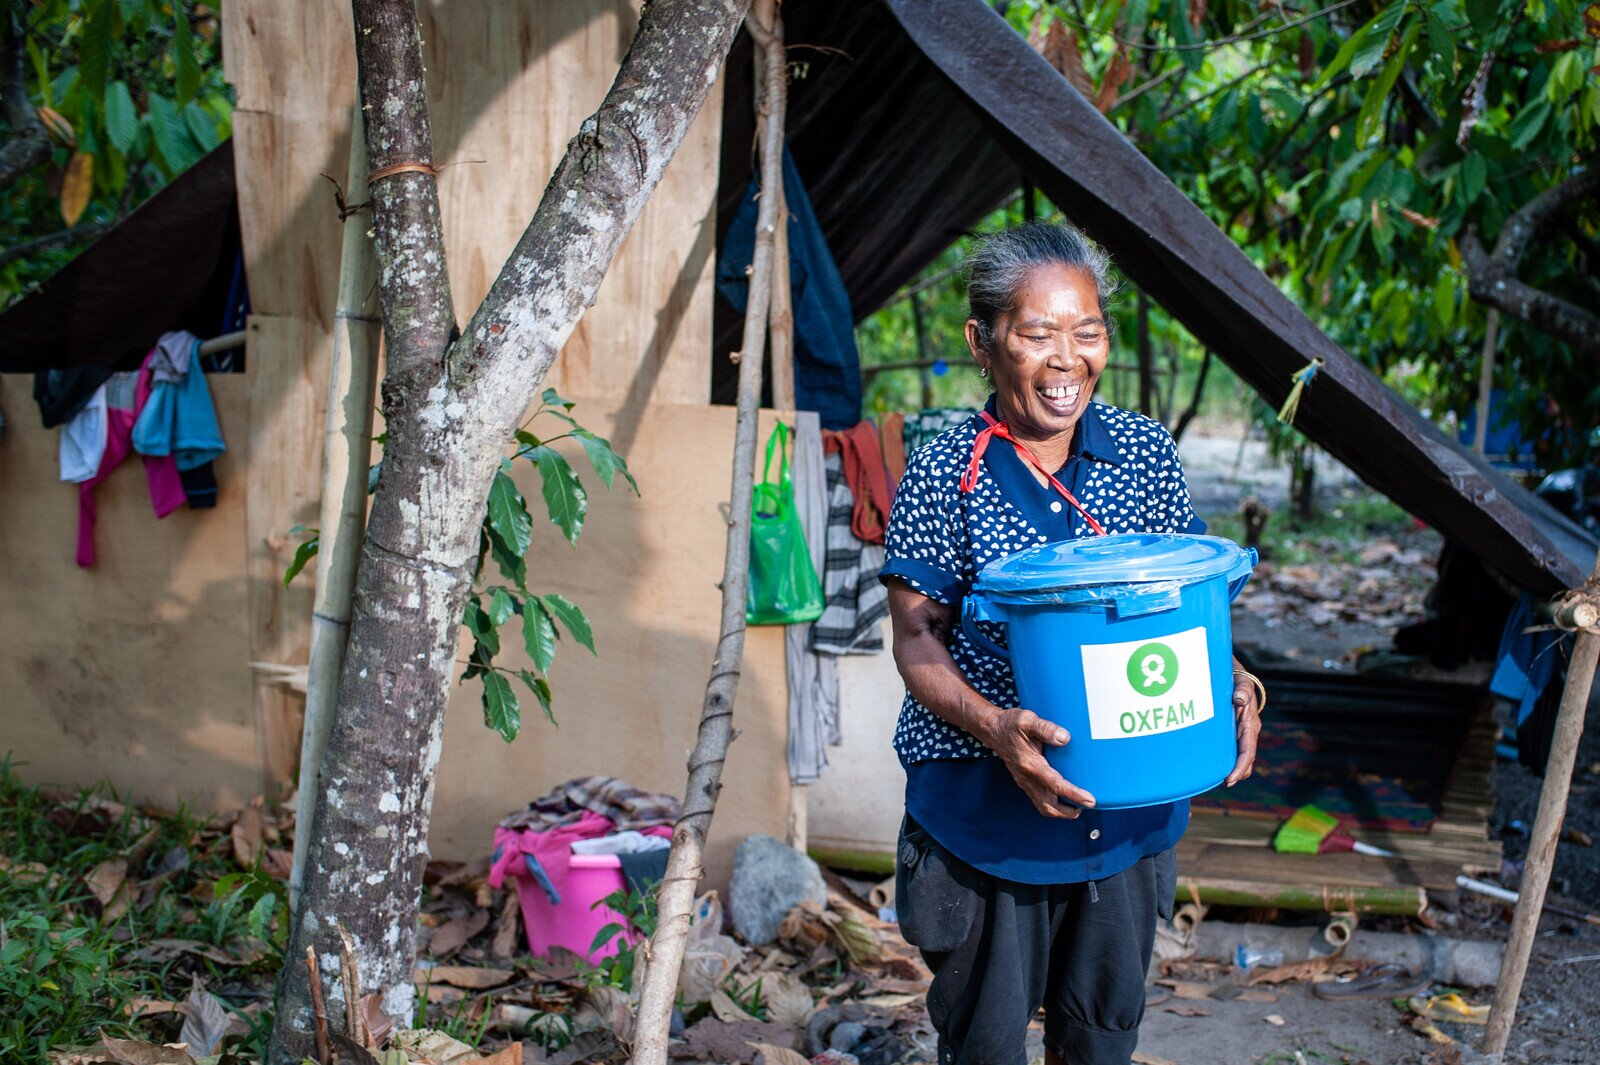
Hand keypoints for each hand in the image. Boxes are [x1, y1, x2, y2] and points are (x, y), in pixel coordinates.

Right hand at [980, 708, 1096, 818]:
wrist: (992, 730)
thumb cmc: (1010, 724)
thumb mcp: (1027, 720)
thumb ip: (1046, 728)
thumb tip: (1065, 738)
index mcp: (1030, 765)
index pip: (1055, 785)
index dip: (1074, 795)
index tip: (1090, 800)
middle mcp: (1027, 778)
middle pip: (1049, 806)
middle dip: (1069, 812)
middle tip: (1089, 805)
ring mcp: (1025, 782)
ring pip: (1044, 807)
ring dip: (1061, 811)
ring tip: (1079, 806)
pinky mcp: (1024, 781)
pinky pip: (1039, 800)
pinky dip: (1054, 804)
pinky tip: (1063, 796)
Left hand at [1224, 672, 1262, 786]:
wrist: (1236, 676)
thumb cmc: (1237, 679)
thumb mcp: (1240, 681)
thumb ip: (1242, 689)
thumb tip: (1239, 699)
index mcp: (1250, 724)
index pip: (1248, 751)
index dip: (1240, 767)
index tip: (1230, 780)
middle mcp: (1247, 732)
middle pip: (1245, 759)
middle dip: (1237, 773)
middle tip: (1224, 784)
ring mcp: (1240, 733)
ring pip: (1239, 757)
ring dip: (1232, 769)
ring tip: (1216, 780)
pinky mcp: (1232, 731)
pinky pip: (1231, 749)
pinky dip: (1225, 760)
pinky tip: (1212, 766)